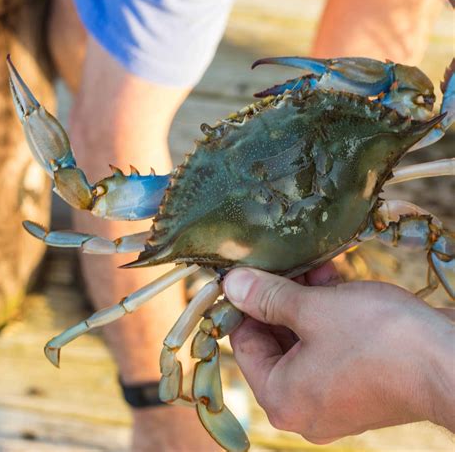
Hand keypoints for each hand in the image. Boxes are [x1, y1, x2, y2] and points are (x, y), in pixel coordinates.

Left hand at [224, 264, 454, 443]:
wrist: (450, 363)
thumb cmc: (377, 340)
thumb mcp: (313, 309)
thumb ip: (268, 296)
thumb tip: (230, 284)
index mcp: (282, 398)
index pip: (244, 343)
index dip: (243, 302)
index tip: (245, 268)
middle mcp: (304, 405)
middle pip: (274, 341)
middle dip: (278, 296)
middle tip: (279, 258)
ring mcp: (335, 396)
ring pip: (304, 338)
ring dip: (304, 298)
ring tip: (309, 261)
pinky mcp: (360, 382)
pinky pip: (331, 344)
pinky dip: (328, 313)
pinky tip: (331, 276)